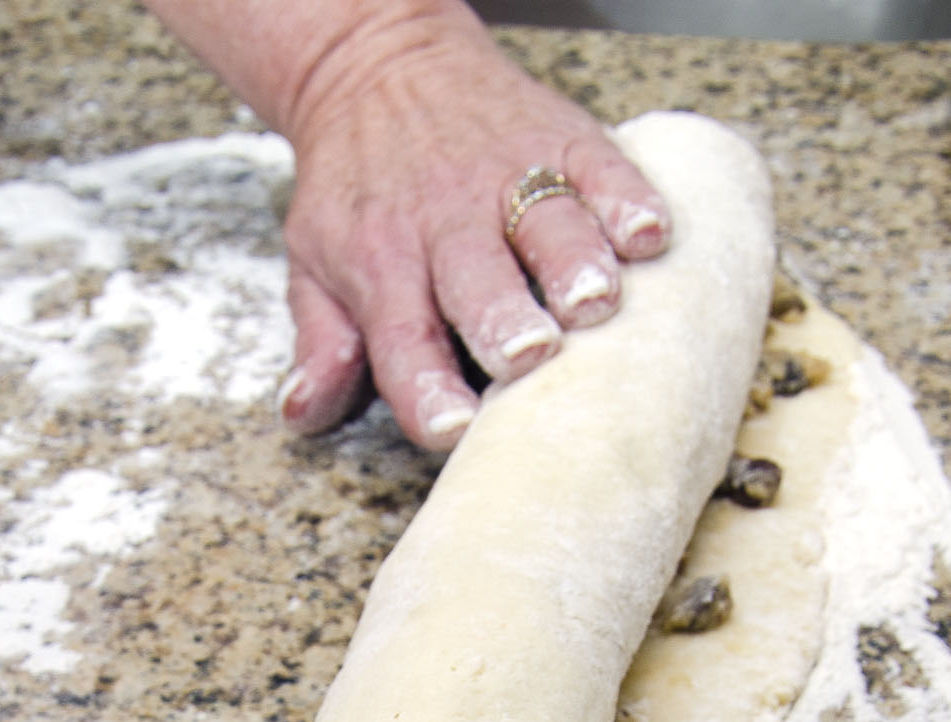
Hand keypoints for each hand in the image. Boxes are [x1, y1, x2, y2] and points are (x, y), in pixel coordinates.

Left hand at [277, 6, 669, 448]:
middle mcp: (446, 222)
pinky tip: (647, 235)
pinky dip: (627, 199)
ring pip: (548, 224)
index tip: (448, 427)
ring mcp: (508, 177)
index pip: (401, 338)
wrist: (378, 65)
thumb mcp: (313, 264)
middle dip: (505, 320)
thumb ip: (322, 346)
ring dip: (574, 264)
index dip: (424, 385)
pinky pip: (602, 167)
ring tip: (594, 302)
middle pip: (480, 281)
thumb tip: (303, 413)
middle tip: (529, 356)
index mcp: (383, 265)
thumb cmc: (357, 189)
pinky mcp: (561, 138)